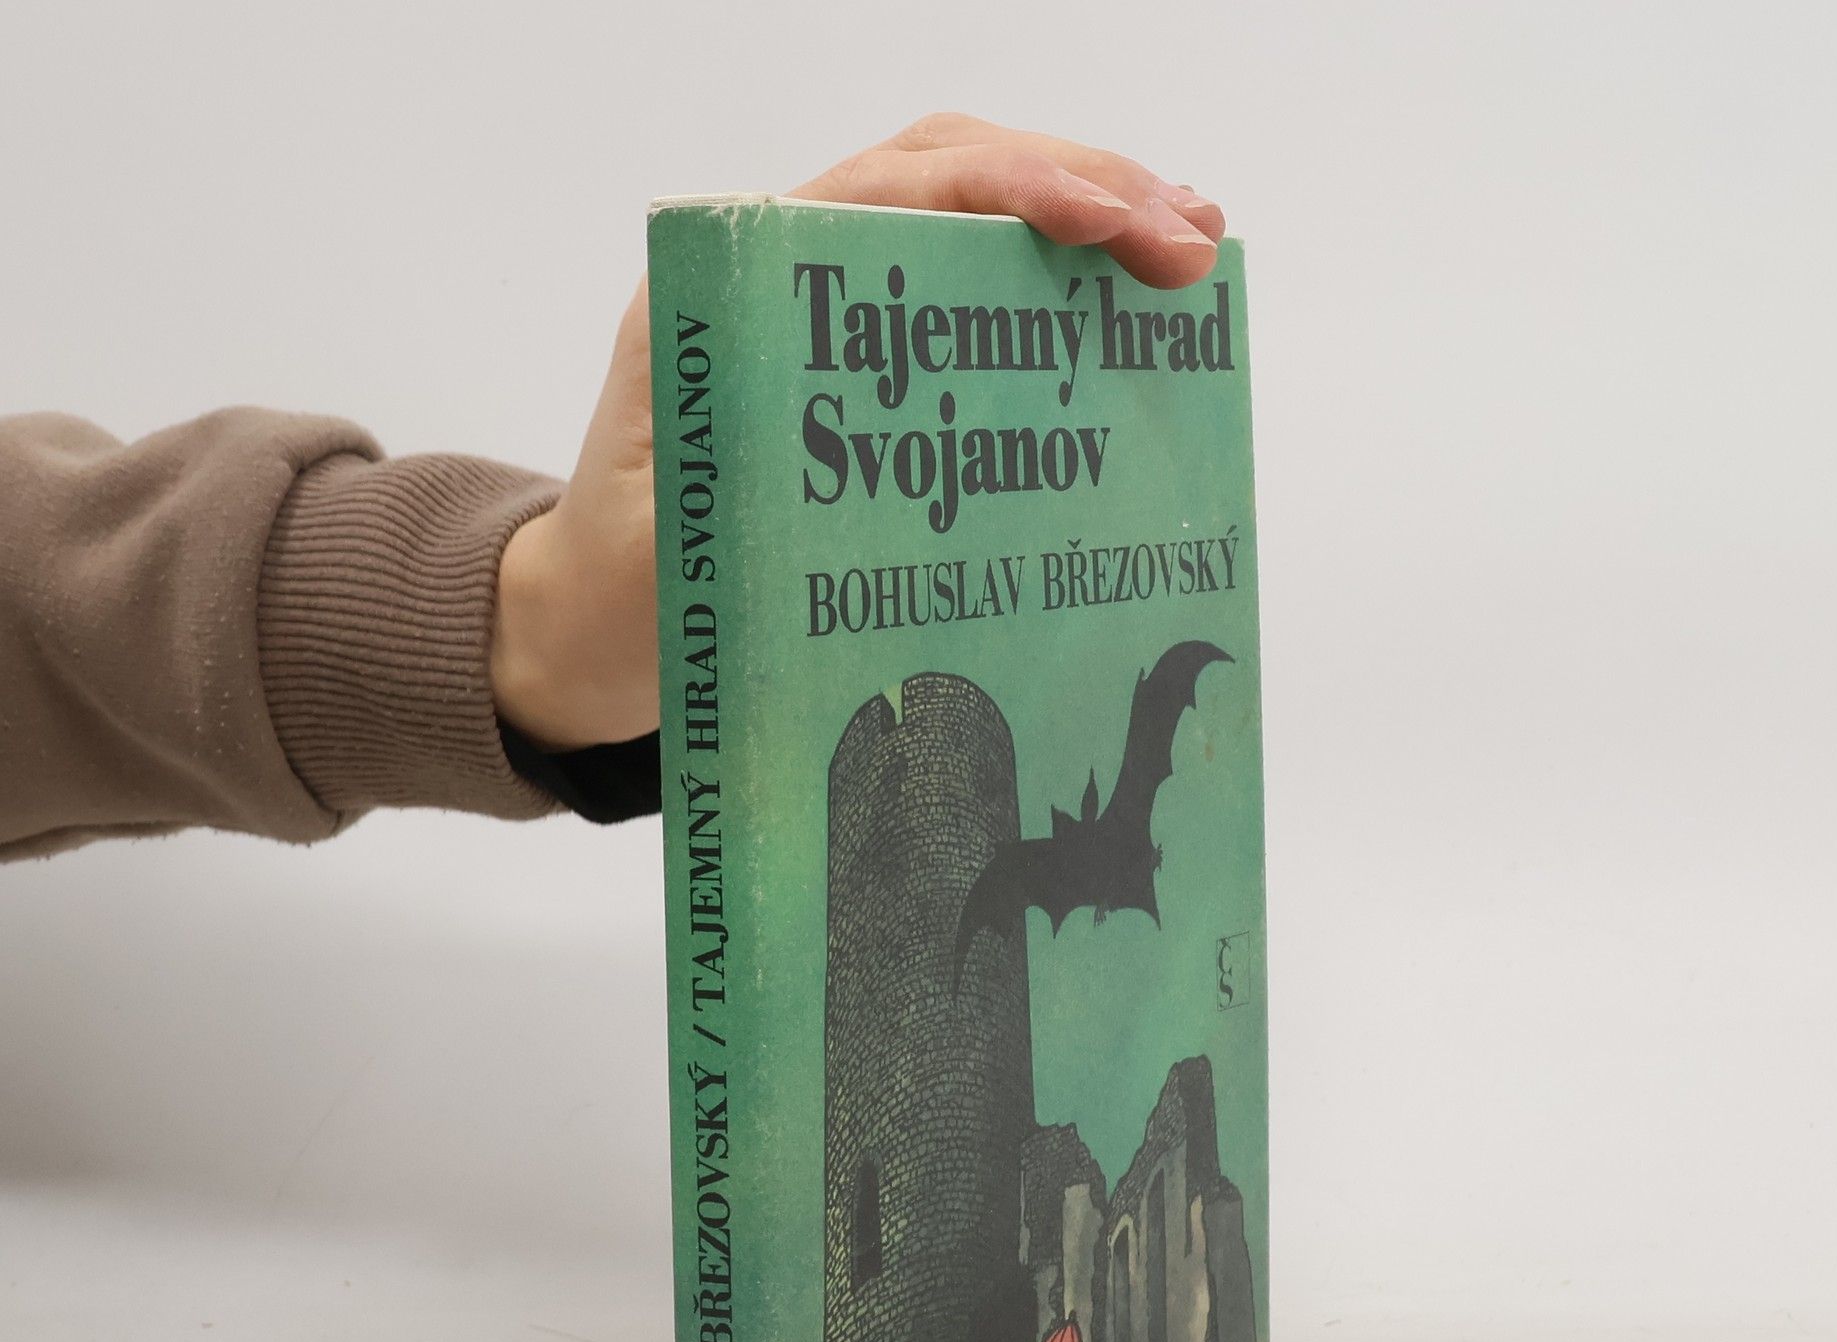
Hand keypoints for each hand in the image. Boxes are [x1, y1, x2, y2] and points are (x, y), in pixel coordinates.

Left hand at [490, 113, 1226, 751]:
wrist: (592, 621)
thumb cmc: (627, 589)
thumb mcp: (670, 549)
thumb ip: (736, 497)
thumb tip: (853, 458)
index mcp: (731, 292)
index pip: (890, 191)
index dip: (1011, 189)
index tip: (1107, 222)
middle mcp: (784, 275)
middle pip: (950, 176)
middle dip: (1083, 188)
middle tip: (1194, 242)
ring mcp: (831, 314)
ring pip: (971, 220)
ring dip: (1087, 220)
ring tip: (1192, 247)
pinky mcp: (867, 367)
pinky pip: (971, 298)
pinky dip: (1056, 292)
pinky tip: (1130, 312)